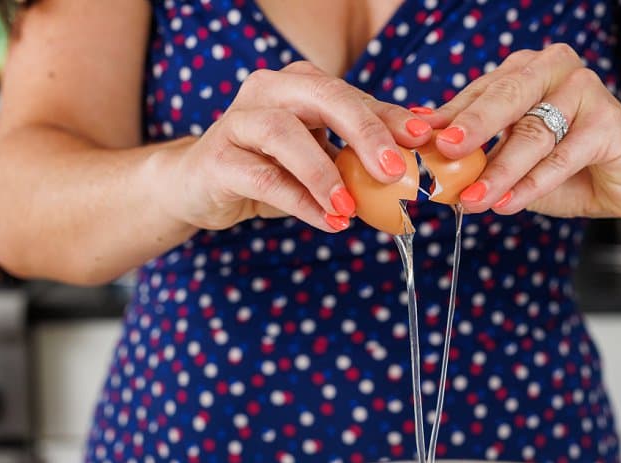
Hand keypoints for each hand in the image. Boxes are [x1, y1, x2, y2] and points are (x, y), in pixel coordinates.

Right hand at [162, 62, 433, 232]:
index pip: (351, 94)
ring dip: (323, 172)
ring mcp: (237, 122)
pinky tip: (327, 222)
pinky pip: (262, 178)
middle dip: (363, 131)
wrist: (197, 187)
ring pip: (284, 133)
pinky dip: (299, 202)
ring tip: (351, 208)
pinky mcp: (216, 159)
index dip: (389, 116)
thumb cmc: (267, 168)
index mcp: (298, 84)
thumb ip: (357, 154)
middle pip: (321, 96)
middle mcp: (267, 90)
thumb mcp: (318, 158)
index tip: (424, 139)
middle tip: (392, 170)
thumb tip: (418, 156)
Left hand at [426, 44, 620, 219]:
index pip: (480, 92)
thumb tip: (427, 155)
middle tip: (444, 150)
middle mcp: (554, 70)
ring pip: (531, 134)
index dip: (448, 118)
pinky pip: (561, 157)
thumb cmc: (570, 168)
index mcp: (526, 71)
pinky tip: (509, 203)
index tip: (417, 141)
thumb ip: (480, 154)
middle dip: (471, 126)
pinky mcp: (608, 122)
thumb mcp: (515, 161)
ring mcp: (584, 91)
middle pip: (505, 97)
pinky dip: (532, 184)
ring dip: (498, 172)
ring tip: (472, 200)